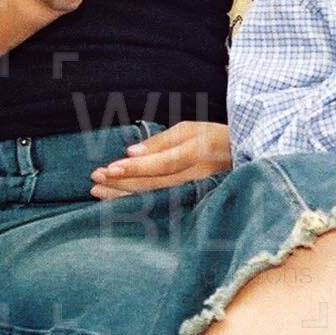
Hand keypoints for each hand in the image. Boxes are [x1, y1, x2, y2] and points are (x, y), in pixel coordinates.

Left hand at [91, 121, 231, 198]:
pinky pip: (159, 204)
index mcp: (198, 153)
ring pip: (155, 198)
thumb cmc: (212, 138)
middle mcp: (197, 176)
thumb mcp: (189, 129)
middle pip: (155, 184)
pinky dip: (136, 202)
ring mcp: (194, 193)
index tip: (110, 168)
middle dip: (122, 182)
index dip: (136, 167)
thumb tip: (132, 152)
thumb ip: (161, 142)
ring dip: (123, 194)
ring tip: (98, 191)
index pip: (164, 163)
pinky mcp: (190, 202)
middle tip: (95, 178)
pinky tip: (117, 201)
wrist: (240, 157)